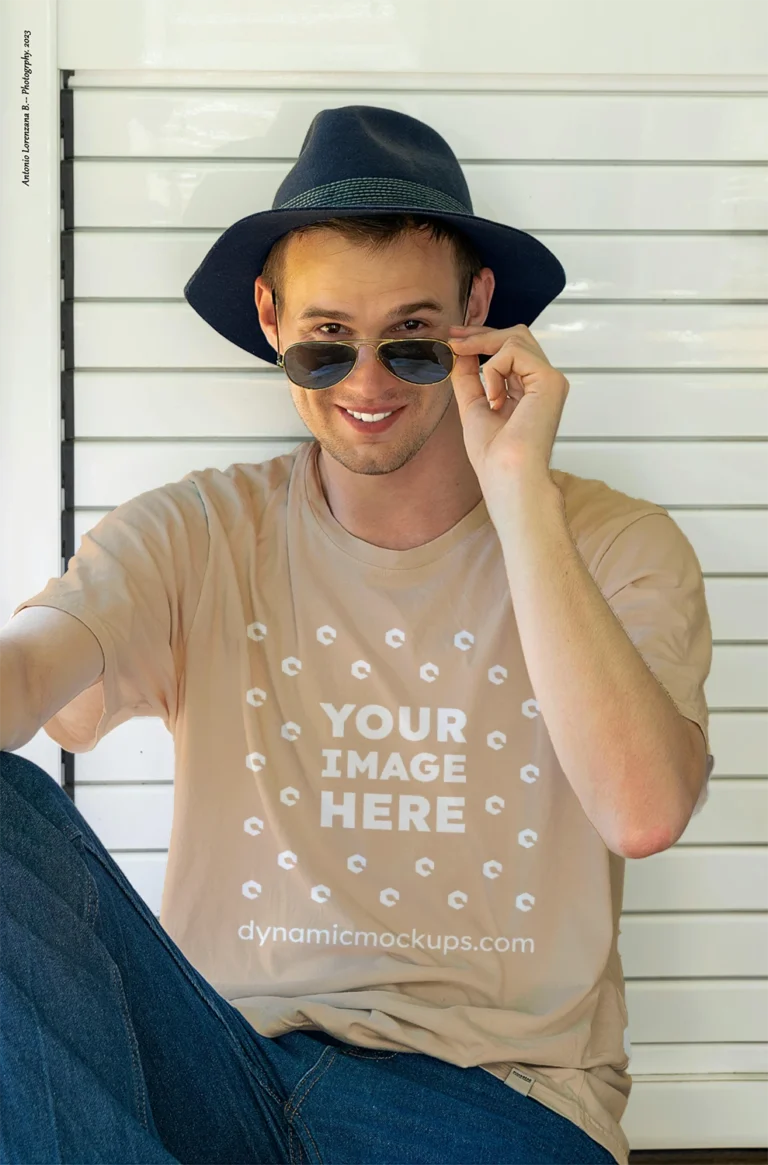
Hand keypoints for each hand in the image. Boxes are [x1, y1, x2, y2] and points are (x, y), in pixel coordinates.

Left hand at [448, 323, 568, 495]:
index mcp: (530, 390)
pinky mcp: (550, 380)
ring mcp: (550, 380)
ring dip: (483, 349)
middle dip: (481, 334)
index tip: (454, 338)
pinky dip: (494, 369)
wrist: (506, 474)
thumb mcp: (472, 405)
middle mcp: (544, 383)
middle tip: (453, 340)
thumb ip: (468, 376)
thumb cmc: (493, 455)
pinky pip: (514, 351)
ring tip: (470, 375)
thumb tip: (459, 349)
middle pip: (517, 336)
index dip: (482, 338)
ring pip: (516, 338)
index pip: (512, 350)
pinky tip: (494, 398)